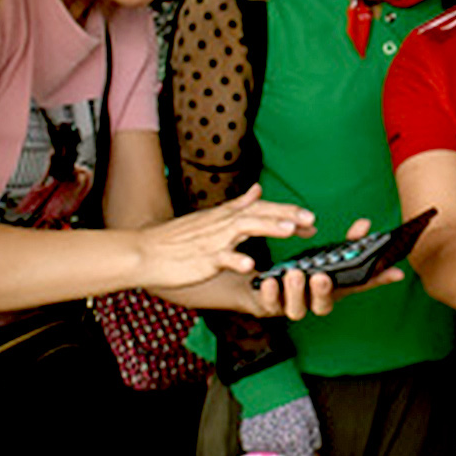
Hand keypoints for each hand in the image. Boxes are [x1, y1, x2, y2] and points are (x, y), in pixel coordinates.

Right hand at [138, 186, 316, 288]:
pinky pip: (221, 259)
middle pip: (259, 214)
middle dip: (286, 215)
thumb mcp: (212, 217)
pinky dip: (235, 260)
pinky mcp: (202, 259)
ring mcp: (213, 241)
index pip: (262, 209)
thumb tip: (258, 190)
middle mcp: (223, 224)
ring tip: (291, 230)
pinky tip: (250, 265)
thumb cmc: (178, 239)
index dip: (287, 212)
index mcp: (227, 216)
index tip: (312, 218)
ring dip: (268, 227)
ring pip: (244, 229)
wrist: (144, 251)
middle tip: (311, 219)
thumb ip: (238, 205)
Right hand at [238, 395, 323, 455]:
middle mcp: (278, 450)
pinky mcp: (249, 443)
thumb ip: (313, 444)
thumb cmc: (293, 401)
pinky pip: (259, 455)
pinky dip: (264, 448)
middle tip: (295, 447)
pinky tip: (268, 430)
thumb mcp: (312, 422)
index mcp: (297, 444)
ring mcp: (261, 447)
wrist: (267, 386)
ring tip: (280, 434)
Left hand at [250, 218, 404, 320]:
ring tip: (292, 273)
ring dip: (295, 291)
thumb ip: (345, 243)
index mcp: (331, 289)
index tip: (396, 272)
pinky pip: (270, 305)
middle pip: (324, 305)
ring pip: (297, 309)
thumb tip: (365, 223)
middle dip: (323, 291)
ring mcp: (292, 306)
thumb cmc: (300, 269)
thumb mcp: (323, 254)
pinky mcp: (270, 307)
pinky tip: (270, 279)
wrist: (263, 283)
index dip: (379, 280)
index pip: (359, 286)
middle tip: (320, 275)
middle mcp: (314, 302)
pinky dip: (270, 293)